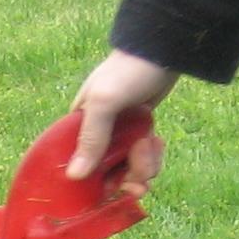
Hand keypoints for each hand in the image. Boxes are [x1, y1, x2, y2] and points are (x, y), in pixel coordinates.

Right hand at [67, 49, 175, 202]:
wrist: (164, 48)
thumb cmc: (129, 71)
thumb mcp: (105, 102)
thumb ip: (91, 138)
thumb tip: (74, 176)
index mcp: (80, 124)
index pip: (79, 164)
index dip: (96, 183)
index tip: (115, 189)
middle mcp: (98, 131)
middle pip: (107, 172)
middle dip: (127, 178)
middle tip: (141, 182)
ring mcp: (121, 132)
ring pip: (128, 166)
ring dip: (144, 166)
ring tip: (152, 147)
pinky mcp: (140, 129)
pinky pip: (143, 156)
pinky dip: (153, 155)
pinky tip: (158, 142)